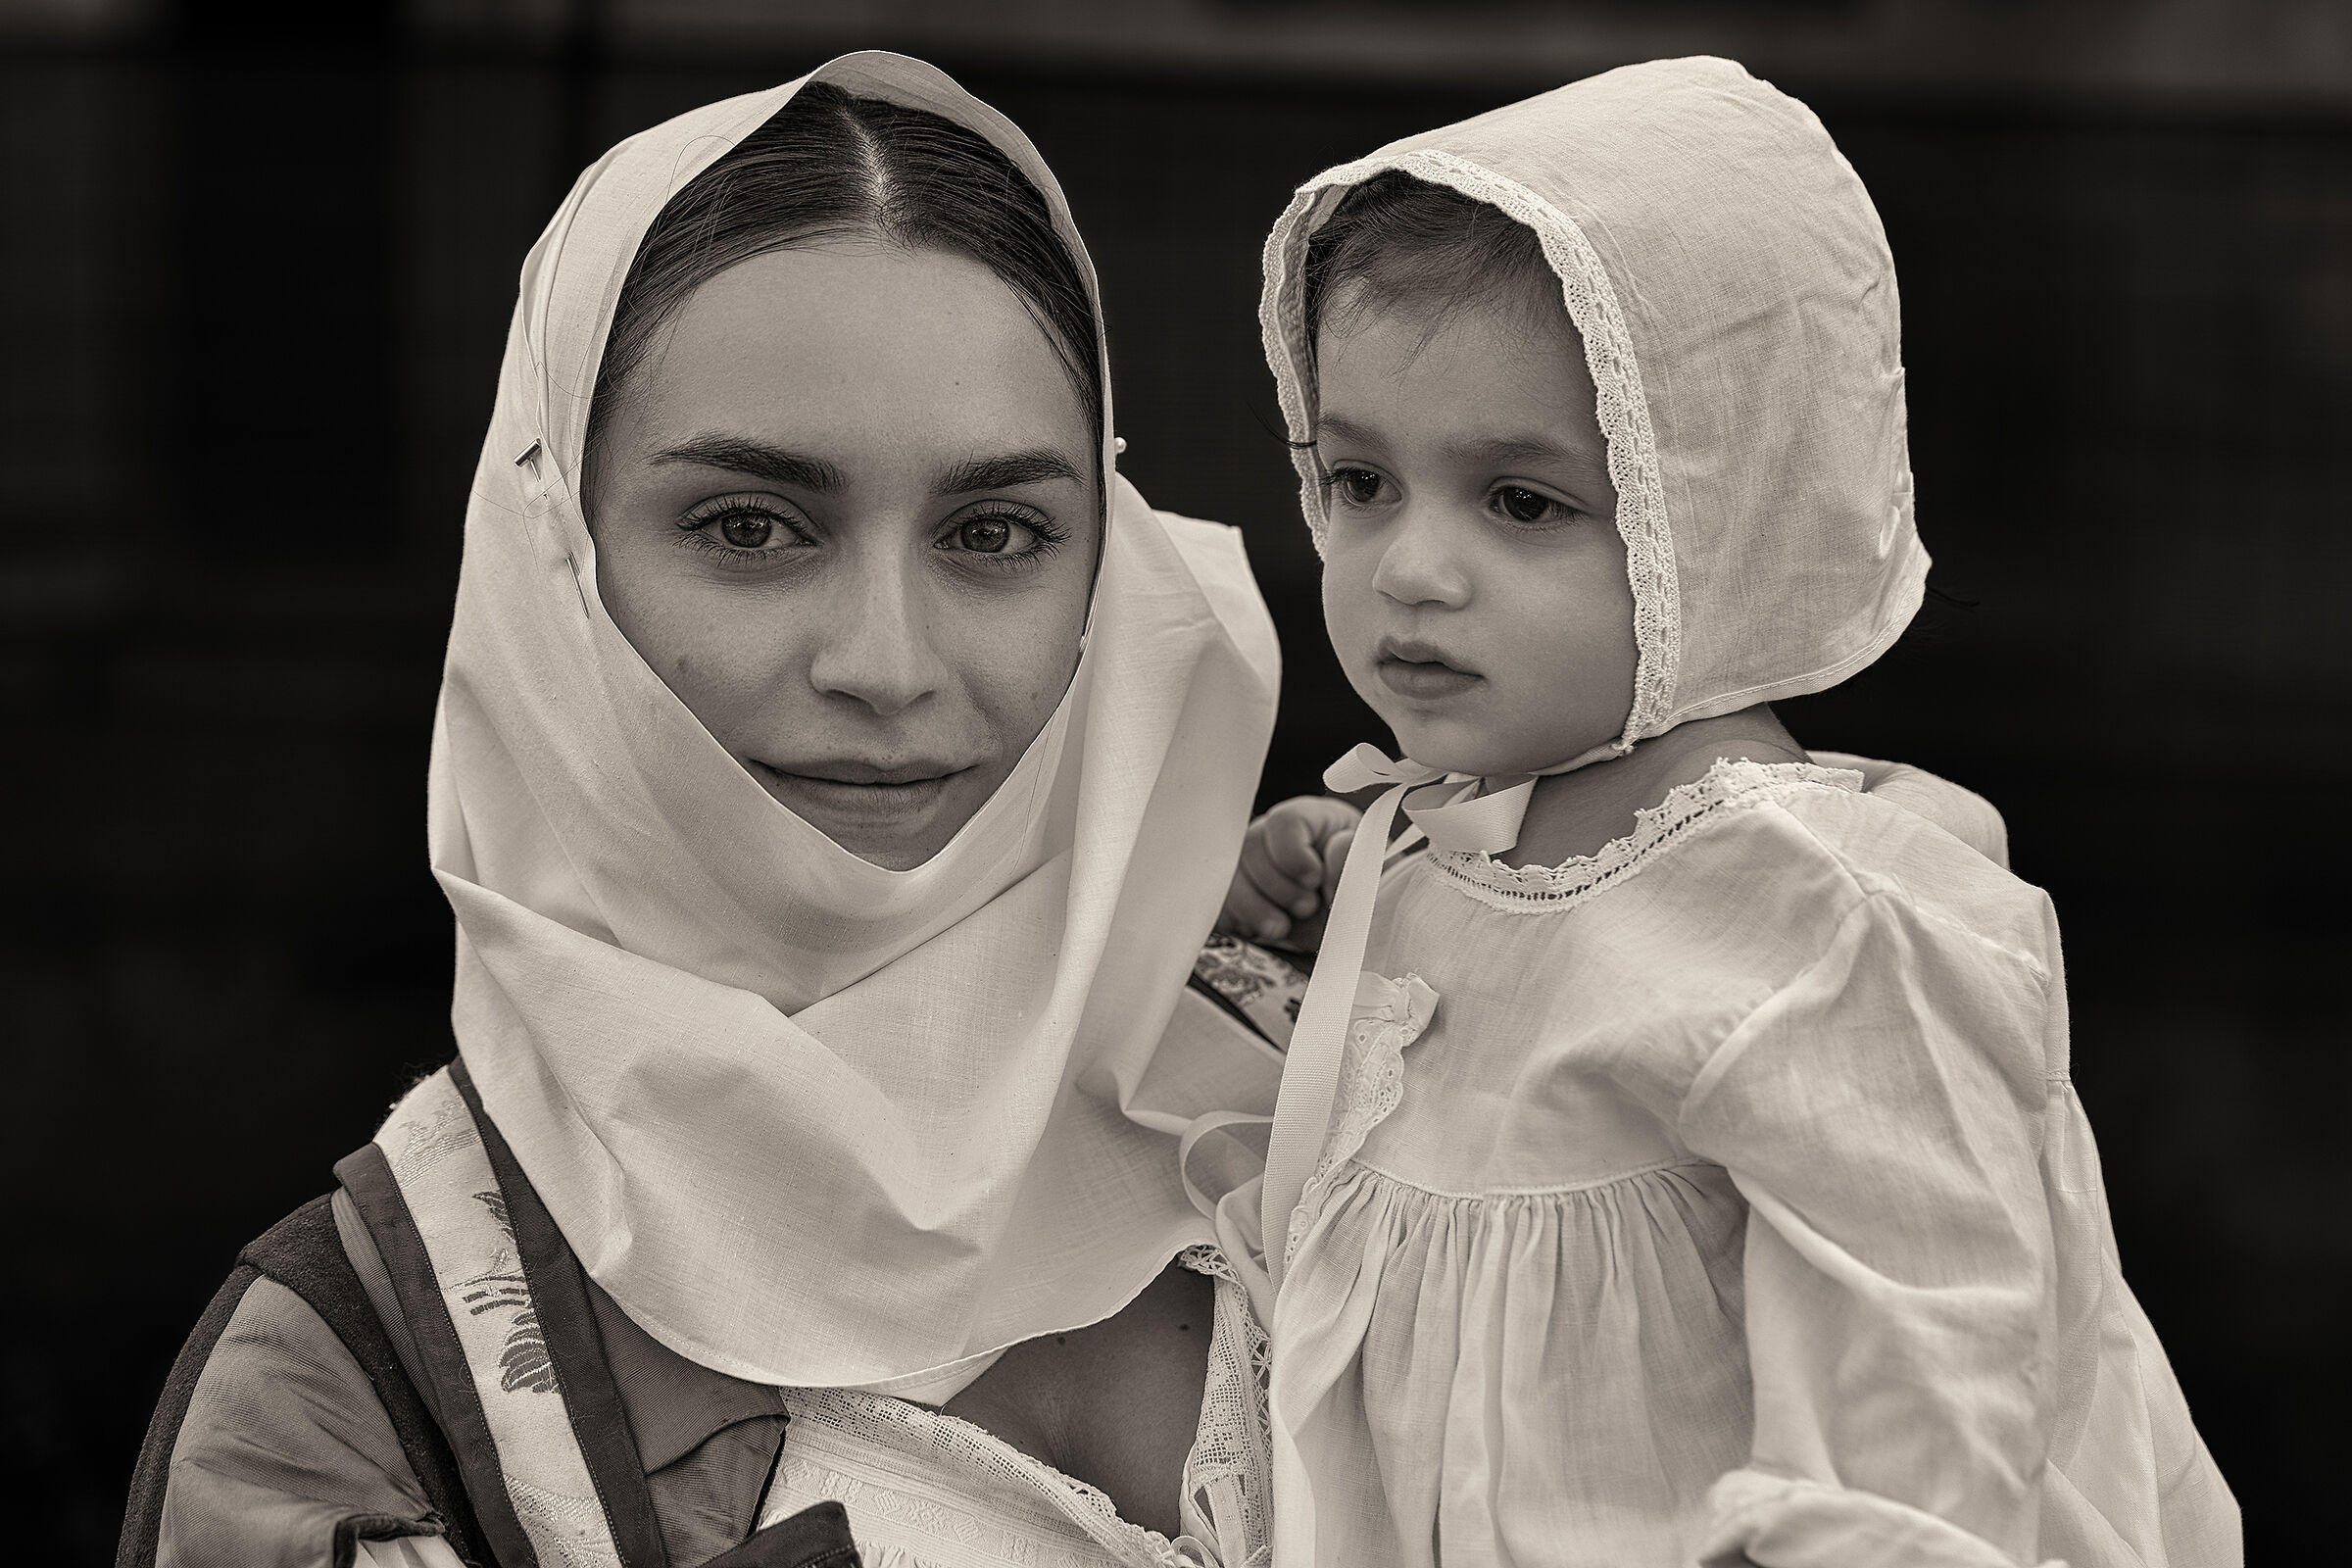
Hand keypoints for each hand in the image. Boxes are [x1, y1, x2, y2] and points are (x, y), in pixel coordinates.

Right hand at [1217, 795, 1362, 951]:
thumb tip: (1338, 846)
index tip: (1313, 881)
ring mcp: (1251, 866)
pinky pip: (1218, 903)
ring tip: (1281, 927)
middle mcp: (1275, 837)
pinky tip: (1263, 930)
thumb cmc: (1365, 899)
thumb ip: (1357, 865)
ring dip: (1254, 908)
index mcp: (1314, 821)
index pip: (1284, 821)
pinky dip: (1238, 922)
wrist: (1352, 933)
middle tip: (1305, 908)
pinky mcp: (1235, 896)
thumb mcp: (1372, 882)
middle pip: (1250, 846)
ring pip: (1228, 876)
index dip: (1293, 854)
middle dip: (1276, 886)